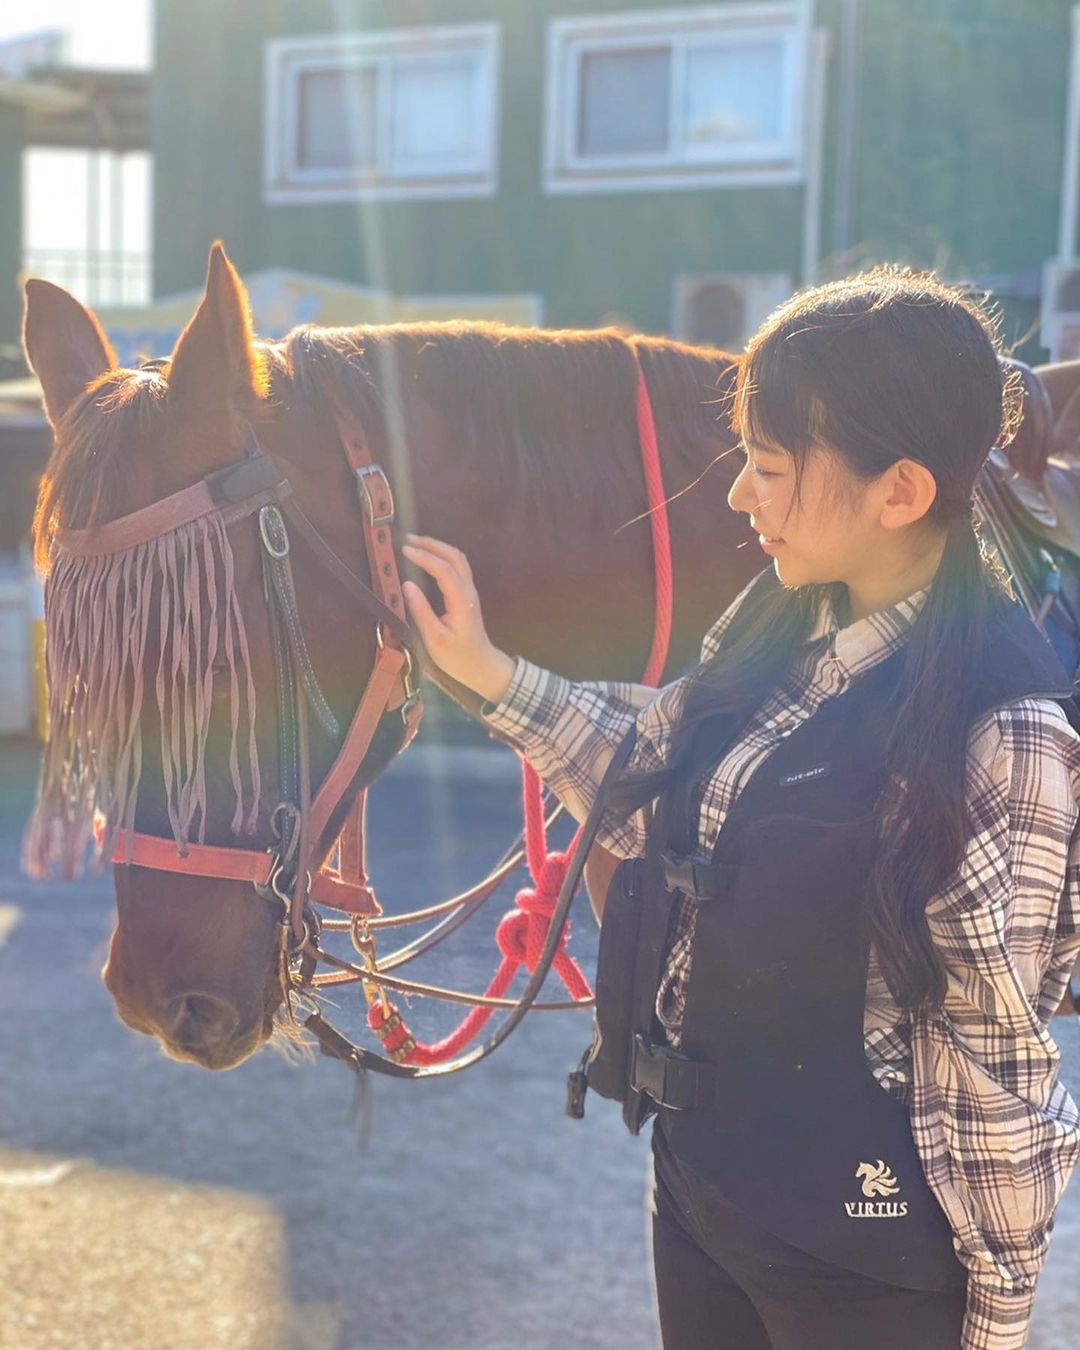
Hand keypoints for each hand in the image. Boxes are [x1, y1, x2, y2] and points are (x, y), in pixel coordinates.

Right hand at [401, 534, 515, 704]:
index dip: (425, 557)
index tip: (405, 550)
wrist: (480, 666)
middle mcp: (468, 592)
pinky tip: (428, 556)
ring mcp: (469, 592)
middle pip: (454, 556)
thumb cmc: (457, 657)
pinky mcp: (466, 595)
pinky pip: (457, 566)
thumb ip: (421, 611)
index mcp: (461, 602)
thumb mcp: (435, 639)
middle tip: (407, 539)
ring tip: (415, 543)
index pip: (444, 570)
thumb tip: (407, 585)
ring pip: (458, 559)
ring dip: (438, 547)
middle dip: (431, 544)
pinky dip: (442, 556)